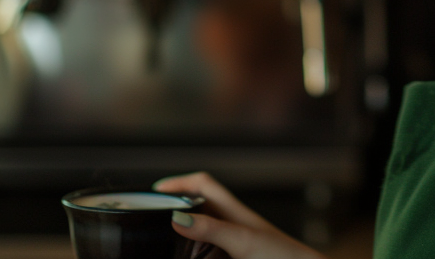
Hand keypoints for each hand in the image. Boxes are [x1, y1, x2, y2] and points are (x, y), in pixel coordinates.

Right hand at [155, 171, 325, 258]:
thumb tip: (177, 218)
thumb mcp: (242, 240)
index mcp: (233, 210)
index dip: (180, 182)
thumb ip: (211, 229)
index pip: (203, 184)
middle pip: (199, 204)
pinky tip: (188, 256)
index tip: (156, 189)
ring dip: (184, 229)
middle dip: (176, 205)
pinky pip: (209, 249)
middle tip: (153, 215)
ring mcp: (234, 241)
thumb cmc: (281, 255)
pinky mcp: (235, 256)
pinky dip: (195, 250)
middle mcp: (232, 223)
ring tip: (163, 238)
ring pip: (203, 228)